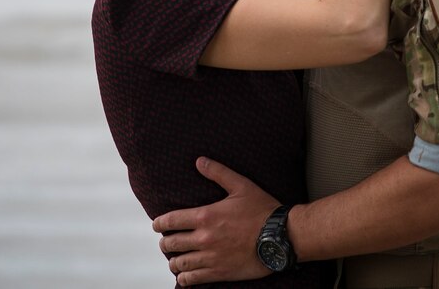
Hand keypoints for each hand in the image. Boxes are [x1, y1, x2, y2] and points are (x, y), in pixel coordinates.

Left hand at [152, 157, 279, 285]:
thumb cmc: (262, 210)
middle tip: (165, 242)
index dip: (159, 224)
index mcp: (206, 216)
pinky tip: (185, 276)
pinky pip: (193, 279)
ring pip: (179, 263)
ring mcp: (211, 257)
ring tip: (174, 259)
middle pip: (171, 243)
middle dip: (165, 243)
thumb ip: (218, 172)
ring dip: (173, 261)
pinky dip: (185, 278)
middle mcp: (204, 238)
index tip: (157, 225)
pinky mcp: (219, 272)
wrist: (280, 237)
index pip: (171, 221)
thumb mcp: (241, 185)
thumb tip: (200, 161)